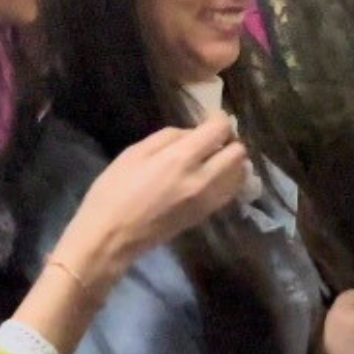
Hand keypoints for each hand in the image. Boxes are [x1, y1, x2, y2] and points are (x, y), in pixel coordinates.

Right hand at [52, 116, 251, 287]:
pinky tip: (214, 175)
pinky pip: (232, 190)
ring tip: (215, 157)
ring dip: (233, 161)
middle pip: (238, 152)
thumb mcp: (134, 153)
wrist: (112, 237)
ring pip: (241, 173)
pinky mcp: (208, 214)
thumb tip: (193, 133)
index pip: (219, 131)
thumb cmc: (114, 191)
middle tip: (213, 138)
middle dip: (229, 140)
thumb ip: (168, 137)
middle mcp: (203, 179)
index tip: (210, 117)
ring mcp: (209, 199)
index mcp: (180, 159)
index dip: (219, 119)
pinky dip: (230, 178)